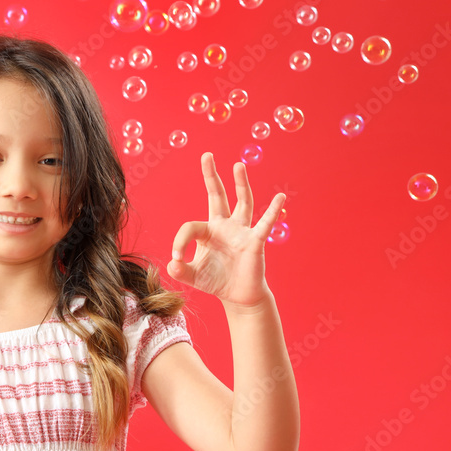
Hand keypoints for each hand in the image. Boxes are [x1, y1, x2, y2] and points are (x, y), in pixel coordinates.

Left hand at [167, 152, 284, 308]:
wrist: (238, 295)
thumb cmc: (216, 281)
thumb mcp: (192, 276)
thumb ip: (180, 270)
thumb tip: (171, 264)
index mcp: (208, 231)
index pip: (190, 227)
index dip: (180, 242)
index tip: (177, 258)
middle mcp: (225, 226)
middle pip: (217, 196)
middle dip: (211, 176)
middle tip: (207, 155)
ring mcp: (241, 231)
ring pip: (242, 202)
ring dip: (240, 184)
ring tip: (238, 165)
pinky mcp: (255, 242)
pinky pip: (265, 224)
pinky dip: (273, 211)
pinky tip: (280, 198)